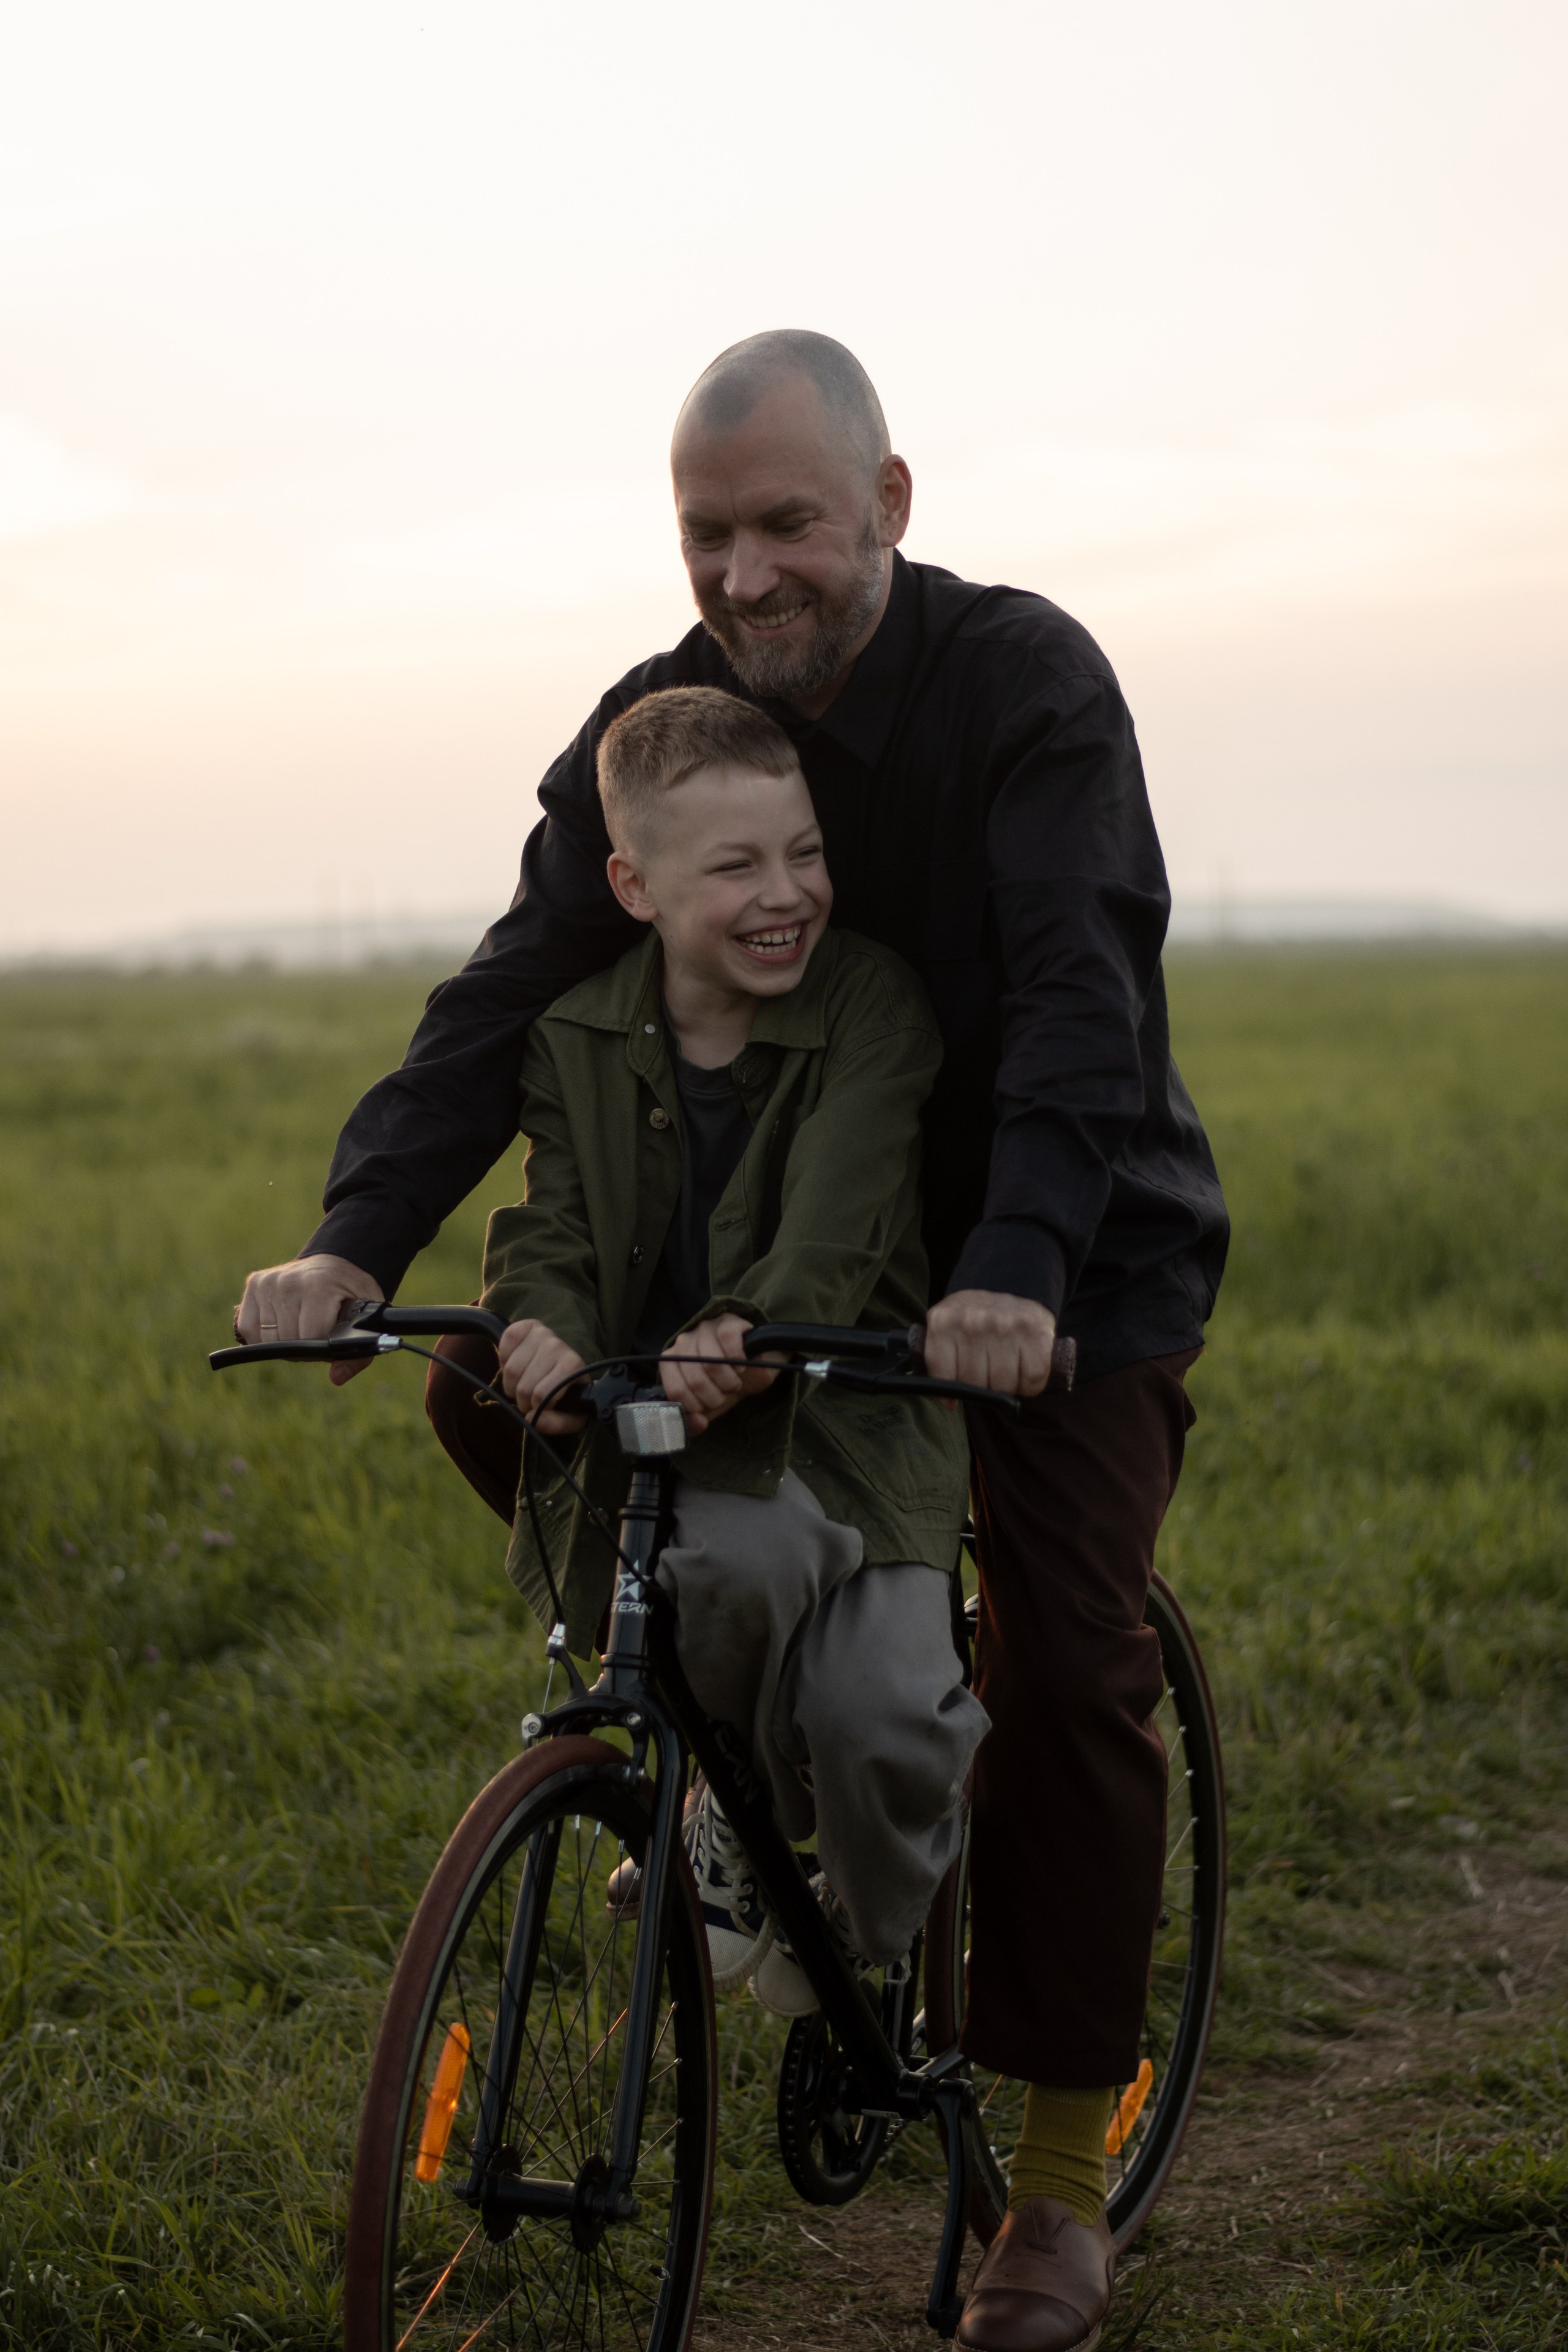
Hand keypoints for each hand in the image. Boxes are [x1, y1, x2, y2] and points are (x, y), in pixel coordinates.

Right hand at [236, 1254, 383, 1387]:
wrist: (335, 1263)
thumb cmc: (351, 1294)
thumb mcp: (367, 1317)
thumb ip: (359, 1352)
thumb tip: (337, 1377)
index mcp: (318, 1285)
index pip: (310, 1337)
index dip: (320, 1350)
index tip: (328, 1341)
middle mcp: (288, 1281)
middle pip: (287, 1341)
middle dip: (302, 1348)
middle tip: (315, 1335)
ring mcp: (268, 1282)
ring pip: (266, 1339)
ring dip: (283, 1343)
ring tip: (300, 1329)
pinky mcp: (254, 1284)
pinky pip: (248, 1328)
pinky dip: (262, 1337)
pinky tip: (280, 1328)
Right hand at [497, 1320, 588, 1433]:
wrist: (567, 1366)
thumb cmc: (569, 1393)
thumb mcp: (572, 1416)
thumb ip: (557, 1423)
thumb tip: (533, 1419)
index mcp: (573, 1365)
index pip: (540, 1394)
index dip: (535, 1408)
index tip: (540, 1408)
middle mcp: (557, 1345)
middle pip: (523, 1385)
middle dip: (522, 1400)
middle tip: (529, 1400)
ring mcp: (541, 1333)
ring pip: (510, 1369)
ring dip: (511, 1384)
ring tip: (522, 1384)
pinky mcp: (526, 1325)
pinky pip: (504, 1342)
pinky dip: (504, 1359)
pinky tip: (516, 1365)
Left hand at [659, 1314, 776, 1435]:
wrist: (755, 1366)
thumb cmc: (726, 1384)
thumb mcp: (709, 1406)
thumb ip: (696, 1420)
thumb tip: (699, 1422)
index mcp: (673, 1362)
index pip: (676, 1390)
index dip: (696, 1405)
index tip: (709, 1405)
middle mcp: (684, 1341)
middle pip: (695, 1379)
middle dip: (716, 1396)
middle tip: (726, 1393)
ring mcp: (704, 1329)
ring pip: (712, 1362)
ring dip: (729, 1381)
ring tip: (735, 1381)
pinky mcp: (726, 1321)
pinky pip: (728, 1341)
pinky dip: (738, 1359)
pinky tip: (742, 1365)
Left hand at [923, 1290, 1056, 1397]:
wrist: (1008, 1283)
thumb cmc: (973, 1319)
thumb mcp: (944, 1330)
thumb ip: (939, 1363)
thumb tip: (949, 1402)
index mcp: (943, 1322)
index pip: (944, 1380)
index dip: (953, 1391)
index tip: (959, 1386)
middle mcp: (973, 1321)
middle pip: (975, 1385)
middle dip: (983, 1386)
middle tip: (988, 1369)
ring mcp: (1005, 1325)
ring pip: (1004, 1386)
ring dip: (1007, 1386)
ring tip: (1007, 1367)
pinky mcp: (1035, 1332)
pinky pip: (1032, 1380)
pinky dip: (1030, 1385)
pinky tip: (1024, 1369)